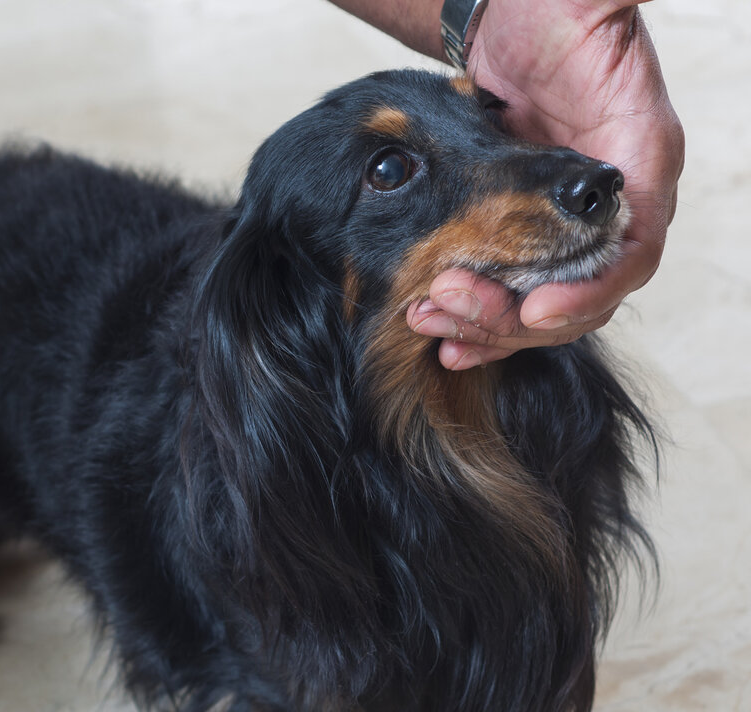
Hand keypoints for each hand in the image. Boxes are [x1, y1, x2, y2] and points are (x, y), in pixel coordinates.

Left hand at [416, 0, 683, 369]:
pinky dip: (472, 317)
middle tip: (449, 299)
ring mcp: (563, 231)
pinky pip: (504, 295)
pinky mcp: (521, 239)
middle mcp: (605, 215)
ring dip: (481, 323)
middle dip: (511, 314)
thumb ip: (616, 16)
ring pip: (535, 308)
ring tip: (428, 316)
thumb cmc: (560, 12)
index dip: (585, 294)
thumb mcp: (597, 12)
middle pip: (574, 299)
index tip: (533, 308)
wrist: (514, 21)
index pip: (628, 262)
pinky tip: (436, 325)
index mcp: (638, 172)